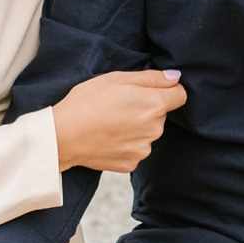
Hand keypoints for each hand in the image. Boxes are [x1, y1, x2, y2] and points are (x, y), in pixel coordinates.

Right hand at [53, 68, 186, 173]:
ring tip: (111, 120)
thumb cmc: (88, 101)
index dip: (167, 90)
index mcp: (154, 105)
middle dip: (147, 107)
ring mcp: (143, 150)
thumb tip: (175, 78)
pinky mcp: (131, 164)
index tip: (150, 90)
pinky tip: (109, 136)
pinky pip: (136, 148)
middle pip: (161, 114)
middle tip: (120, 103)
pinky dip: (127, 142)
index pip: (180, 96)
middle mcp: (154, 130)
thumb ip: (152, 78)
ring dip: (137, 126)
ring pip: (148, 132)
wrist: (63, 136)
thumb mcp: (118, 78)